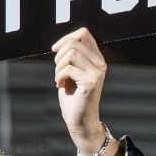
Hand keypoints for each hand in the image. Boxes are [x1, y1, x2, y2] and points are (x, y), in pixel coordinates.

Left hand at [52, 28, 108, 155]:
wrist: (80, 122)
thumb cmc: (73, 99)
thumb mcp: (71, 73)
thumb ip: (71, 58)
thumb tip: (62, 44)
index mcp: (96, 59)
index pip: (83, 34)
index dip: (66, 38)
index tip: (55, 50)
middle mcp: (100, 64)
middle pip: (75, 42)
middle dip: (59, 55)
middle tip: (58, 71)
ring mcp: (97, 72)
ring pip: (71, 52)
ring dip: (59, 66)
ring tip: (59, 78)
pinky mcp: (91, 82)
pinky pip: (69, 68)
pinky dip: (59, 76)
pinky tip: (60, 86)